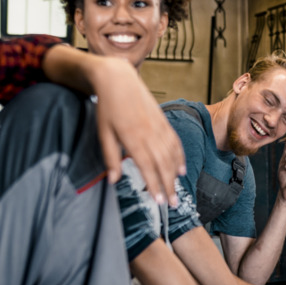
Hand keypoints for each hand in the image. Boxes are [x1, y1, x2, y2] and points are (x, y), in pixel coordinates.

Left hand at [93, 59, 184, 203]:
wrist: (119, 80)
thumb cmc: (107, 107)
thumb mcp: (103, 133)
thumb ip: (110, 158)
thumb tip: (113, 181)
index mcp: (132, 138)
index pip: (147, 167)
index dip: (154, 186)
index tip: (158, 201)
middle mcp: (149, 134)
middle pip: (163, 165)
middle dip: (169, 186)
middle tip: (173, 204)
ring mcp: (159, 127)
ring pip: (172, 155)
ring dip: (176, 174)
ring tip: (177, 190)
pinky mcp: (163, 122)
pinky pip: (175, 143)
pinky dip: (180, 157)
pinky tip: (181, 169)